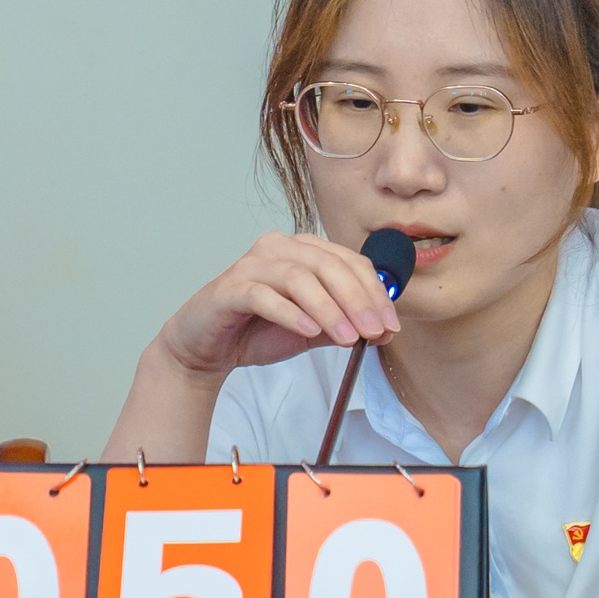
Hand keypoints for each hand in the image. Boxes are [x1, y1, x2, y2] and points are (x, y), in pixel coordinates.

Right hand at [146, 231, 400, 384]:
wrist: (206, 348)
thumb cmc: (258, 331)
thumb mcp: (312, 329)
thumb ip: (344, 324)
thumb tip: (385, 330)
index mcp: (303, 251)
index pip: (349, 262)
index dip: (375, 292)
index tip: (391, 325)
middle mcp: (278, 248)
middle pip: (328, 265)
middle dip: (358, 300)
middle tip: (375, 331)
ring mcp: (252, 265)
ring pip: (299, 278)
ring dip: (329, 309)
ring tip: (348, 338)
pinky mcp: (230, 288)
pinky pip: (265, 295)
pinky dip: (291, 313)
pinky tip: (309, 331)